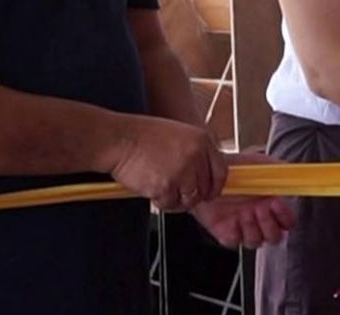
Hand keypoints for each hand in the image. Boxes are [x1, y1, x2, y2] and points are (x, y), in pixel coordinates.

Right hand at [105, 115, 226, 211]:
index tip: (209, 191)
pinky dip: (160, 201)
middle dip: (192, 195)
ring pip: (188, 200)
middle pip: (205, 189)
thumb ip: (195, 153)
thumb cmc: (142, 136)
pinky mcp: (166, 186)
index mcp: (201, 140)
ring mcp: (182, 172)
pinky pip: (169, 204)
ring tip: (161, 187)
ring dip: (176, 199)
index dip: (215, 186)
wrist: (119, 139)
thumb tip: (203, 175)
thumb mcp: (178, 135)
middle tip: (177, 191)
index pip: (221, 171)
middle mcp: (195, 156)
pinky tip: (151, 187)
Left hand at [192, 152, 296, 248]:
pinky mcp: (224, 231)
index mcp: (271, 205)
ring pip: (255, 242)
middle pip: (274, 237)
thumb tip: (295, 173)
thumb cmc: (236, 168)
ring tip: (246, 212)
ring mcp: (241, 227)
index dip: (286, 217)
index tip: (278, 204)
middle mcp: (258, 219)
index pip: (287, 222)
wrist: (207, 169)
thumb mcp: (260, 164)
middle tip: (262, 209)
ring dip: (253, 229)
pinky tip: (233, 221)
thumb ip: (280, 170)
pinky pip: (234, 242)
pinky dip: (235, 234)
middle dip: (270, 226)